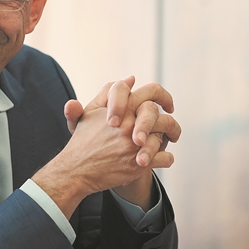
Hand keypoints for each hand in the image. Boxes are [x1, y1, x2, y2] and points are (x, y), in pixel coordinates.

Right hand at [64, 76, 180, 209]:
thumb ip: (108, 92)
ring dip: (169, 137)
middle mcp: (127, 124)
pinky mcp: (138, 164)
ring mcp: (133, 144)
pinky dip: (166, 159)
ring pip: (163, 135)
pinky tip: (161, 158)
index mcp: (119, 109)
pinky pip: (165, 158)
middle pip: (159, 113)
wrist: (76, 169)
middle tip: (172, 126)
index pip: (150, 92)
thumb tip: (131, 79)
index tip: (167, 104)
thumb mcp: (90, 111)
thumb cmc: (84, 140)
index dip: (162, 95)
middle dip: (170, 120)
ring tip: (171, 139)